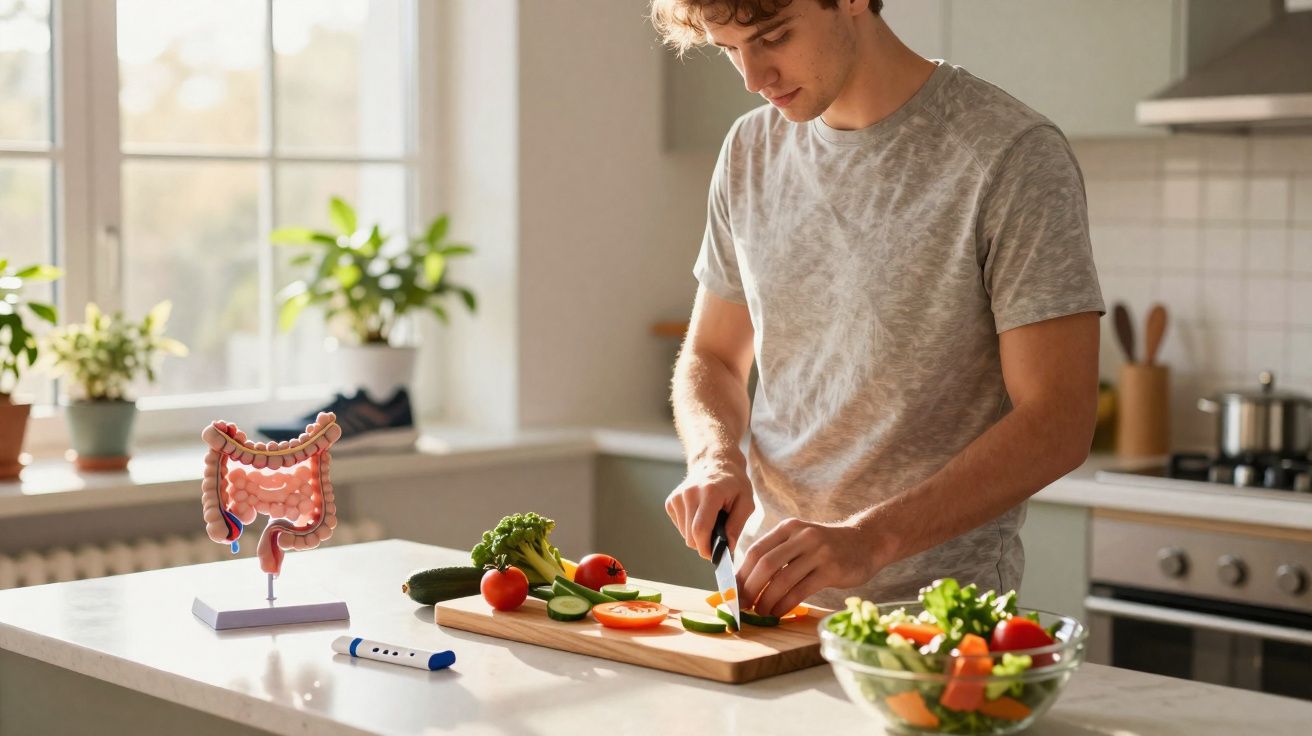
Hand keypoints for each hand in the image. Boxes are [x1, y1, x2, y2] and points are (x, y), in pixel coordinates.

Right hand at [665, 458, 753, 559]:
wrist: (715, 462)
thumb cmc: (734, 483)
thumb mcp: (746, 502)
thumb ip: (737, 526)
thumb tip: (727, 549)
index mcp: (709, 493)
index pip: (701, 529)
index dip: (707, 548)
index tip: (715, 556)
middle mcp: (689, 494)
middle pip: (691, 536)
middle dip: (704, 545)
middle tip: (718, 541)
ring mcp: (677, 497)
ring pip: (684, 534)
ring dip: (698, 536)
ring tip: (711, 522)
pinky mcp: (671, 501)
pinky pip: (680, 527)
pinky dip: (690, 528)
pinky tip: (700, 516)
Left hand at [735, 517, 886, 617]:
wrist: (865, 542)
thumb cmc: (826, 546)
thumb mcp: (800, 539)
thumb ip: (778, 553)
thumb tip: (746, 580)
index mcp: (788, 528)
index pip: (756, 550)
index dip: (741, 574)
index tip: (734, 592)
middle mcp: (802, 536)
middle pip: (766, 565)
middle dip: (750, 589)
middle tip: (744, 606)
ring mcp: (818, 552)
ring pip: (782, 580)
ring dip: (767, 600)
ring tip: (761, 612)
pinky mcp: (831, 570)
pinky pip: (801, 590)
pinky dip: (785, 604)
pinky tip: (779, 613)